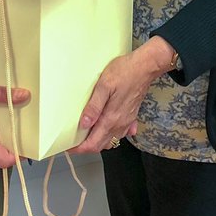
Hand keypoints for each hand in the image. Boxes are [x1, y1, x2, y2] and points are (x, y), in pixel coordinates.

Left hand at [71, 37, 175, 153]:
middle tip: (74, 141)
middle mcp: (120, 123)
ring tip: (86, 135)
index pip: (93, 143)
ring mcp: (126, 121)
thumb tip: (84, 123)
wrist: (146, 67)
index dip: (79, 148)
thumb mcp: (104, 86)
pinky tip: (106, 128)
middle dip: (86, 147)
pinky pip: (121, 133)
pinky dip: (111, 135)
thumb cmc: (125, 72)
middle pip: (101, 145)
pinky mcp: (131, 116)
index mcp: (111, 118)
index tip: (69, 147)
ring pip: (110, 140)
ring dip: (98, 142)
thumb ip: (93, 107)